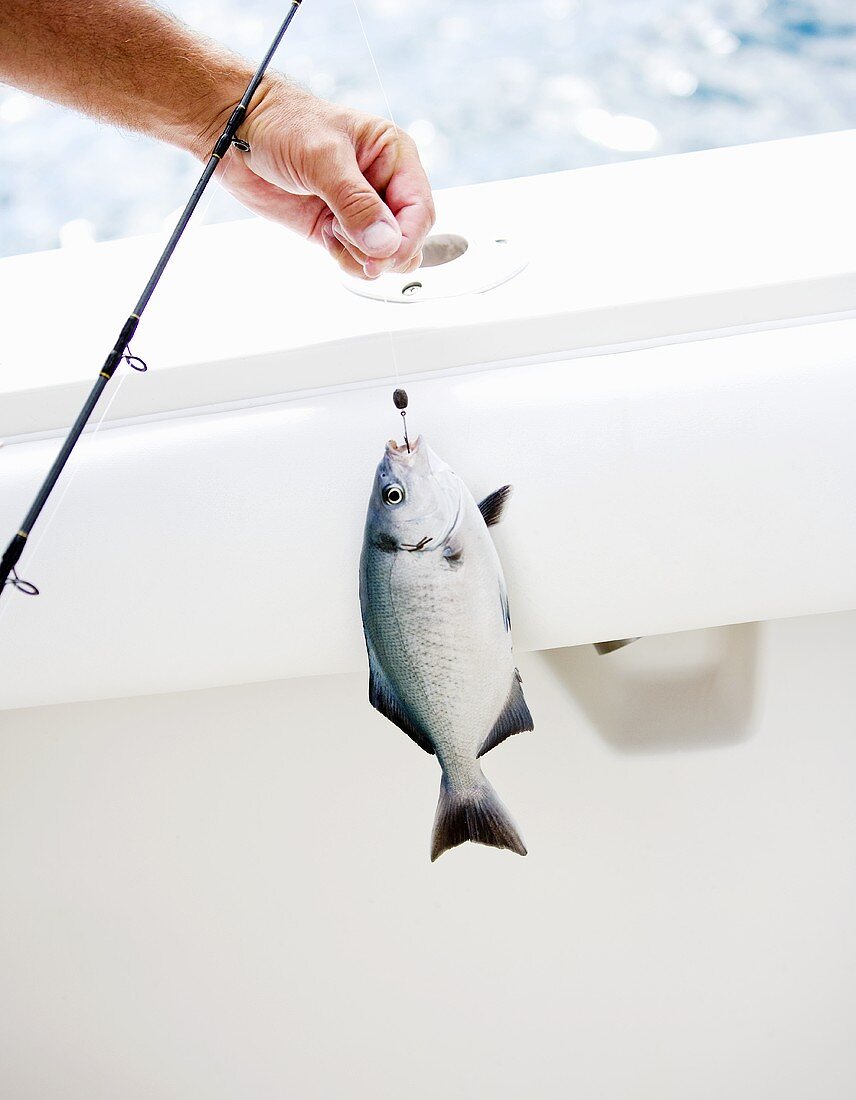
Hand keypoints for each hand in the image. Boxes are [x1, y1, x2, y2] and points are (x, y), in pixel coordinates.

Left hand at [206, 79, 434, 279]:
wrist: (238, 134)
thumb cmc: (282, 125)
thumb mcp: (322, 158)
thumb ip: (356, 203)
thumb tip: (386, 243)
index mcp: (394, 157)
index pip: (420, 210)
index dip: (407, 238)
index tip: (384, 255)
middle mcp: (383, 185)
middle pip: (409, 239)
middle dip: (384, 252)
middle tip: (350, 242)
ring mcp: (362, 211)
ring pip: (386, 256)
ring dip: (362, 257)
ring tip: (333, 231)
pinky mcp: (339, 230)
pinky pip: (359, 260)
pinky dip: (346, 260)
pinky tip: (325, 235)